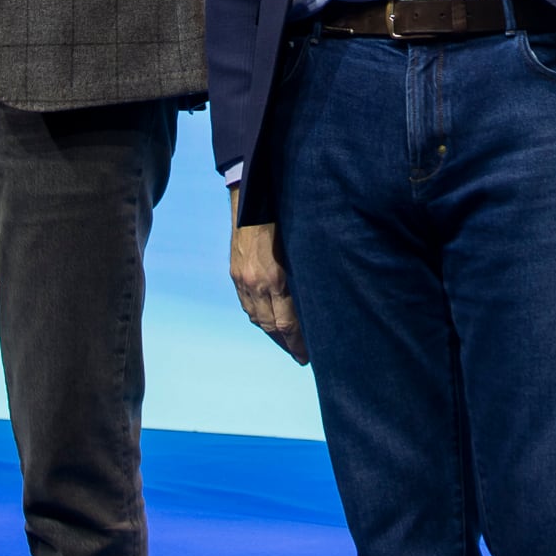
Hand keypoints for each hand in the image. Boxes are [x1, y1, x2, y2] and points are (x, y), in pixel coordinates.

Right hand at [230, 192, 308, 363]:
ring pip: (257, 318)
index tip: (308, 357)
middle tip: (301, 357)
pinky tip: (268, 321)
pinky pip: (246, 305)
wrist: (251, 198)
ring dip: (272, 333)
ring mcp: (243, 280)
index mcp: (275, 279)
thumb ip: (305, 273)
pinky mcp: (236, 274)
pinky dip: (258, 317)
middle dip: (287, 344)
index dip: (298, 344)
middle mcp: (257, 284)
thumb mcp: (300, 247)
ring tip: (286, 343)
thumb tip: (319, 296)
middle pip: (271, 327)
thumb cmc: (283, 219)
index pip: (287, 324)